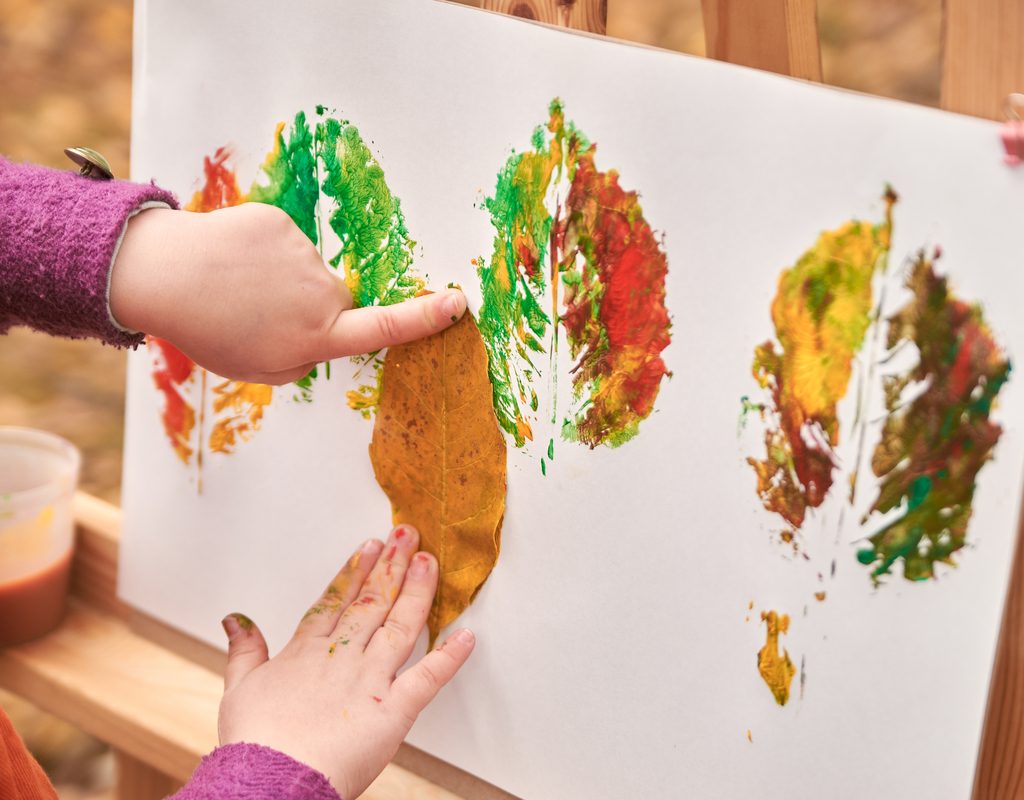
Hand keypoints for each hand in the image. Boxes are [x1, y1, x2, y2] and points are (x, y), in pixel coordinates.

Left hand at [109, 204, 466, 383]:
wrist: (159, 274)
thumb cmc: (209, 330)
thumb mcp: (261, 368)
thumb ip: (306, 356)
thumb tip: (327, 331)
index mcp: (316, 335)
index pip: (384, 330)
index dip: (424, 320)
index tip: (459, 303)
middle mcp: (317, 293)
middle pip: (337, 300)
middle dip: (310, 308)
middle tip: (258, 316)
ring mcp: (301, 254)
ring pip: (308, 270)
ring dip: (281, 280)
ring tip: (237, 288)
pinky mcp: (280, 222)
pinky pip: (286, 241)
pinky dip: (264, 251)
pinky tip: (232, 261)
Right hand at [217, 526, 474, 798]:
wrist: (272, 780)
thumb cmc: (255, 743)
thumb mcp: (239, 689)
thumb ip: (244, 649)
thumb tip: (235, 617)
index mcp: (306, 652)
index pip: (335, 600)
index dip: (355, 570)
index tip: (370, 545)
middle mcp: (342, 657)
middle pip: (370, 602)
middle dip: (391, 565)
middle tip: (407, 534)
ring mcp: (370, 679)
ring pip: (399, 625)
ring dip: (417, 591)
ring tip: (429, 562)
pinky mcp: (394, 710)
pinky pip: (428, 678)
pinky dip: (450, 657)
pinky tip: (467, 636)